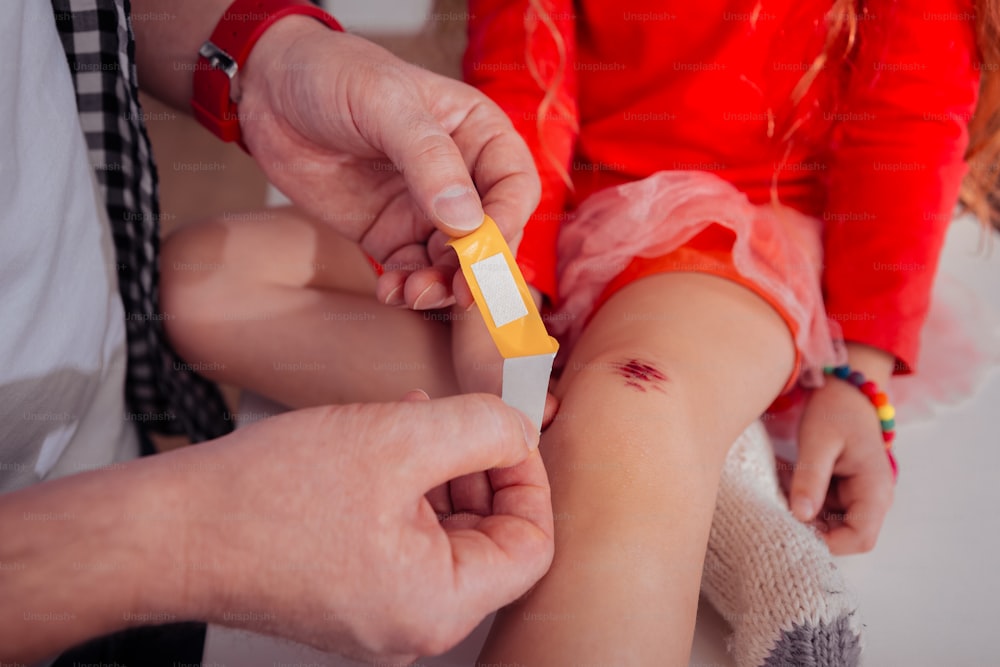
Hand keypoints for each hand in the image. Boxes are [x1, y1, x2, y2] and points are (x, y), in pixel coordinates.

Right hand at [171, 395, 552, 661]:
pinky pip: (405, 542)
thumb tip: (519, 428)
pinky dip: (407, 491)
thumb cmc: (267, 498)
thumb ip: (480, 429)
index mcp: (439, 606)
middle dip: (480, 469)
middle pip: (490, 541)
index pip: (531, 546)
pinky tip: (384, 446)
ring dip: (441, 472)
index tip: (509, 433)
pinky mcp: (349, 595)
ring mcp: (379, 614)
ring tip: (412, 421)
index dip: (528, 479)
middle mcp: (414, 625)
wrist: (171, 531)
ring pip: (446, 536)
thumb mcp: (398, 439)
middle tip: (459, 418)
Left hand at [237, 18, 540, 309]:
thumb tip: (466, 221)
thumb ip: (428, 159)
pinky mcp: (390, 235)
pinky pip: (413, 272)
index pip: (514, 187)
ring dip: (441, 287)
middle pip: (490, 236)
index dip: (505, 223)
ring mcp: (425, 210)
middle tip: (454, 290)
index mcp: (478, 133)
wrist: (268, 90)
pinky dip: (407, 290)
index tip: (481, 250)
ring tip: (413, 293)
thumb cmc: (332, 75)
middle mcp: (461, 177)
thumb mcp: (384, 103)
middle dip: (475, 268)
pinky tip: (390, 291)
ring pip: (453, 263)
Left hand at [787, 345, 895, 553]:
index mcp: (875, 490)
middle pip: (844, 535)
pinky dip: (801, 499)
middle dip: (811, 528)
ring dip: (802, 513)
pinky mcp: (841, 489)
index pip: (860, 538)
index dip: (830, 542)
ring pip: (828, 523)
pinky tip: (783, 481)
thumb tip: (801, 516)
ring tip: (779, 490)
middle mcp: (871, 498)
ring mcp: (856, 495)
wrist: (845, 388)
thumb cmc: (836, 411)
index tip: (795, 528)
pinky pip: (821, 506)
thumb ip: (811, 478)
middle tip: (779, 509)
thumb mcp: (819, 442)